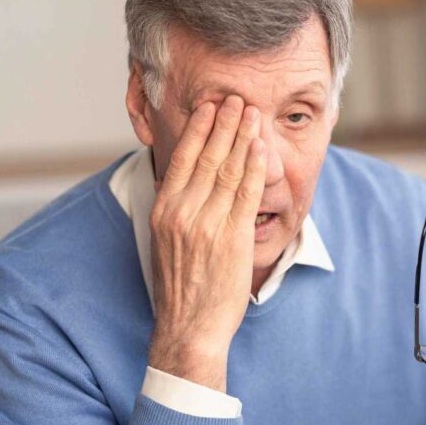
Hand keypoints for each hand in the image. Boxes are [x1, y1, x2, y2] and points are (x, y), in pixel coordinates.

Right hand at [147, 95, 265, 391]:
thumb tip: (186, 179)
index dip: (198, 129)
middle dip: (224, 124)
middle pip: (207, 157)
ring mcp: (208, 224)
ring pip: (228, 170)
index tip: (209, 108)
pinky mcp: (233, 238)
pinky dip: (254, 167)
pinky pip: (246, 194)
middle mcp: (183, 212)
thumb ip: (176, 207)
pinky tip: (261, 147)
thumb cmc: (179, 285)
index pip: (182, 159)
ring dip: (243, 138)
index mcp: (164, 210)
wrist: (188, 326)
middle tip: (235, 98)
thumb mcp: (165, 240)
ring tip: (251, 113)